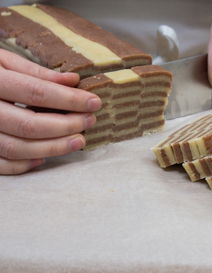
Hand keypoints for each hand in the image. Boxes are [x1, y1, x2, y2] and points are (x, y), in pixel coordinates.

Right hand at [0, 50, 100, 174]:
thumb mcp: (0, 60)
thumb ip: (35, 72)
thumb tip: (73, 81)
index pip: (36, 92)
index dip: (69, 99)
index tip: (94, 102)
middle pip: (29, 124)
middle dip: (66, 125)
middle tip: (89, 121)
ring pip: (16, 148)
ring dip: (53, 148)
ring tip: (78, 140)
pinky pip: (0, 165)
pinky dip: (25, 165)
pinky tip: (45, 158)